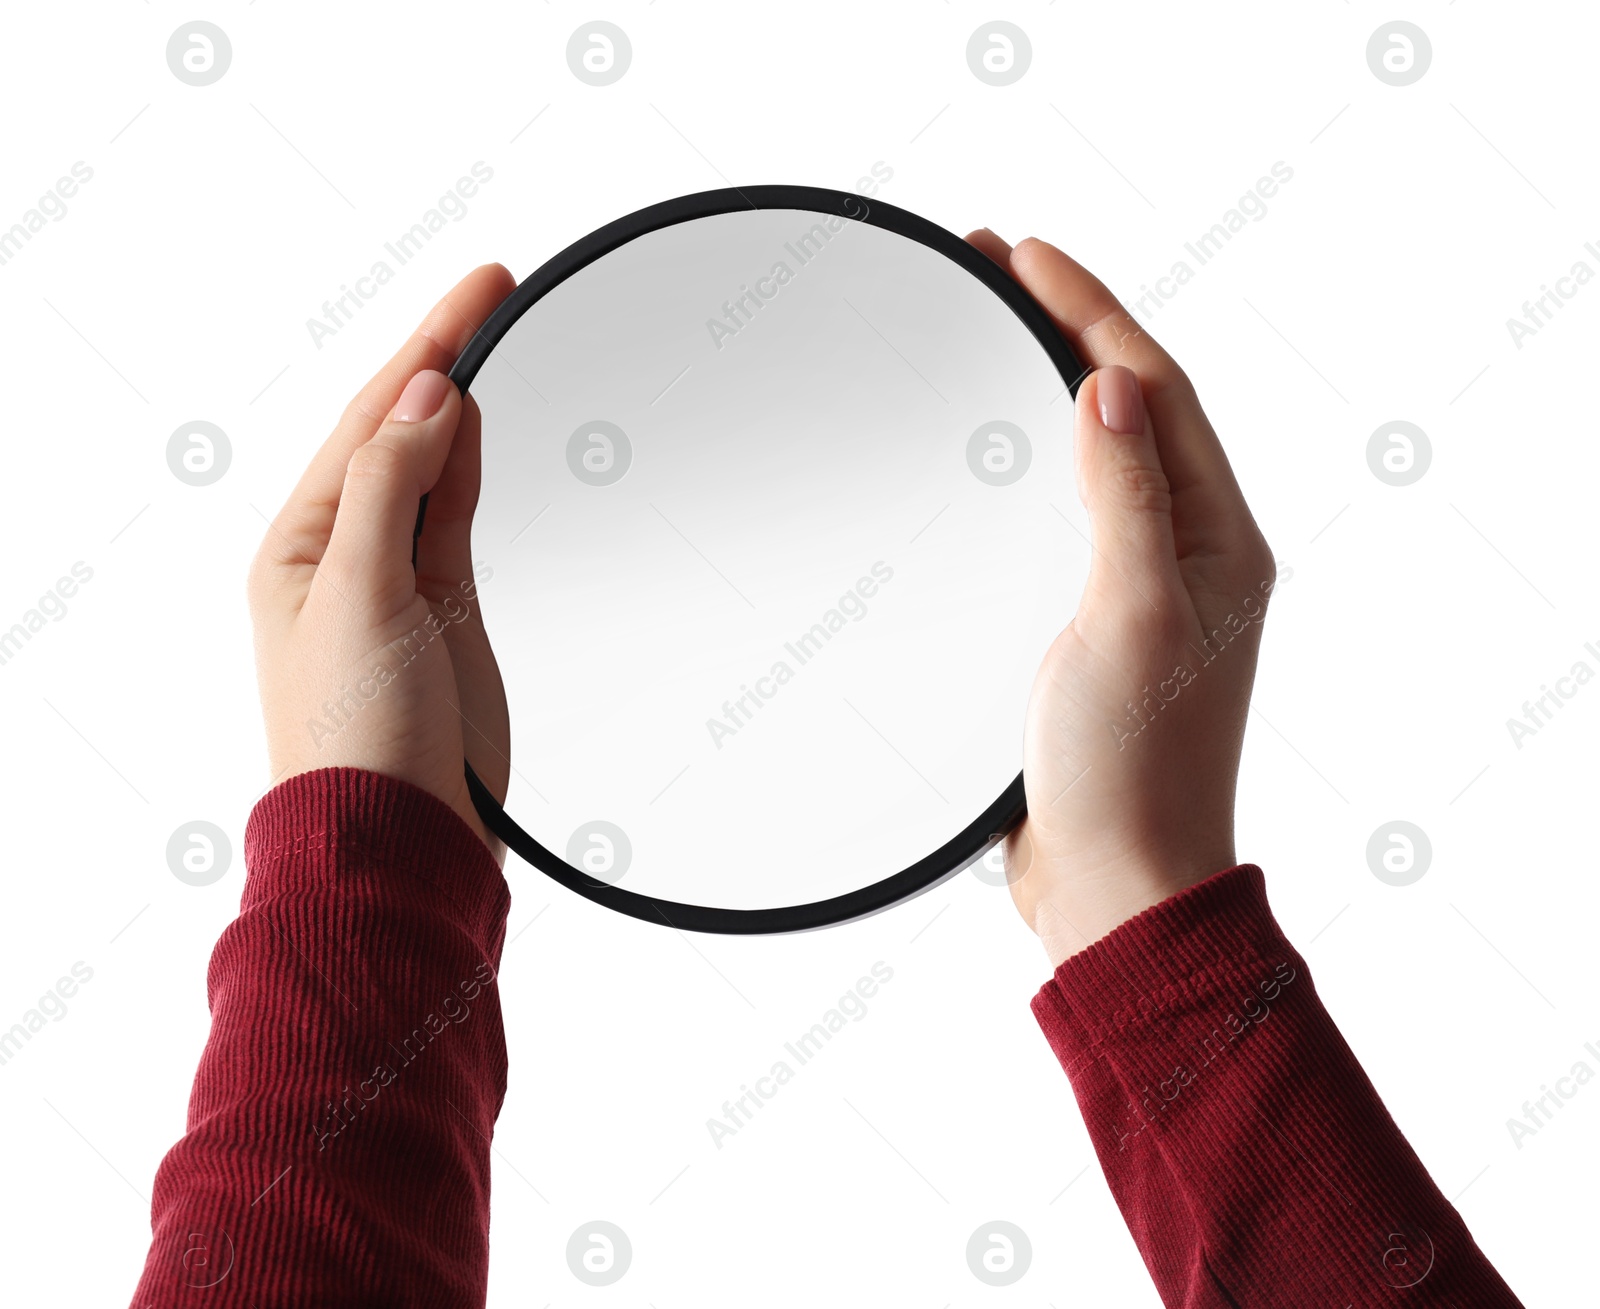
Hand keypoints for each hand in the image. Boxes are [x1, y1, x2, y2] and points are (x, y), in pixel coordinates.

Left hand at [248, 265, 516, 856]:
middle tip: (494, 290)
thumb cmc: (357, 735)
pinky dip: (469, 463)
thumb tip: (427, 399)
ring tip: (489, 334)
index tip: (482, 286)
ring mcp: (399, 581)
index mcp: (301, 542)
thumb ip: (391, 488)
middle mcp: (344, 551)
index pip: (372, 418)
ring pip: (431, 467)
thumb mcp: (361, 594)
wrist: (401, 837)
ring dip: (458, 403)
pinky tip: (480, 423)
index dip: (427, 344)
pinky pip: (456, 515)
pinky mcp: (447, 611)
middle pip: (399, 430)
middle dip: (442, 357)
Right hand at [967, 232, 1276, 966]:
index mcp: (1214, 540)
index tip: (1022, 253)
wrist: (1109, 884)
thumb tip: (1109, 390)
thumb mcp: (1133, 619)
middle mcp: (1182, 552)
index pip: (1155, 391)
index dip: (1091, 310)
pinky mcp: (1084, 623)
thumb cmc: (1132, 769)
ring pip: (1090, 457)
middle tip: (990, 269)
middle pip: (1126, 407)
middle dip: (1062, 329)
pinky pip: (1056, 515)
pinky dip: (1018, 467)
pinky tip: (976, 456)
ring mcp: (1133, 587)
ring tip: (980, 332)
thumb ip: (1126, 502)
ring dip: (1039, 388)